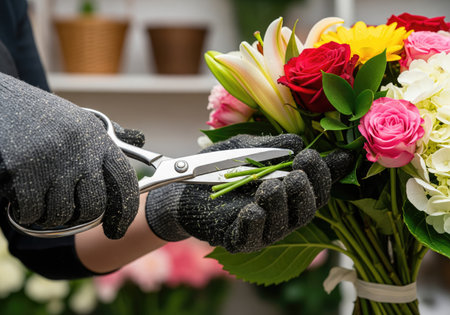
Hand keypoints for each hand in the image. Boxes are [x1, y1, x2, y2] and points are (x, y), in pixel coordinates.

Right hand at [0, 73, 141, 238]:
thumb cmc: (41, 115)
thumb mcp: (79, 119)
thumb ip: (110, 134)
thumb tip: (140, 140)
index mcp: (98, 138)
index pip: (125, 181)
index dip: (126, 211)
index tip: (117, 230)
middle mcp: (81, 150)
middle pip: (94, 206)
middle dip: (80, 217)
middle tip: (65, 211)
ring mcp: (53, 161)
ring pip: (62, 213)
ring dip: (49, 214)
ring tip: (38, 195)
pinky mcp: (24, 171)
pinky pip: (32, 212)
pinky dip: (25, 212)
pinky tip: (18, 194)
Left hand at [145, 134, 352, 252]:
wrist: (182, 186)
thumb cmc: (217, 166)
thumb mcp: (245, 148)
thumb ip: (271, 146)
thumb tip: (301, 141)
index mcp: (287, 190)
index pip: (316, 187)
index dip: (322, 174)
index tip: (313, 156)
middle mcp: (280, 212)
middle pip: (306, 210)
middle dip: (306, 191)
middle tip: (298, 174)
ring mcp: (261, 229)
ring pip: (283, 225)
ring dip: (280, 205)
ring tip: (271, 186)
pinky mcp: (238, 240)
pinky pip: (251, 238)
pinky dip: (254, 224)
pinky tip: (252, 210)